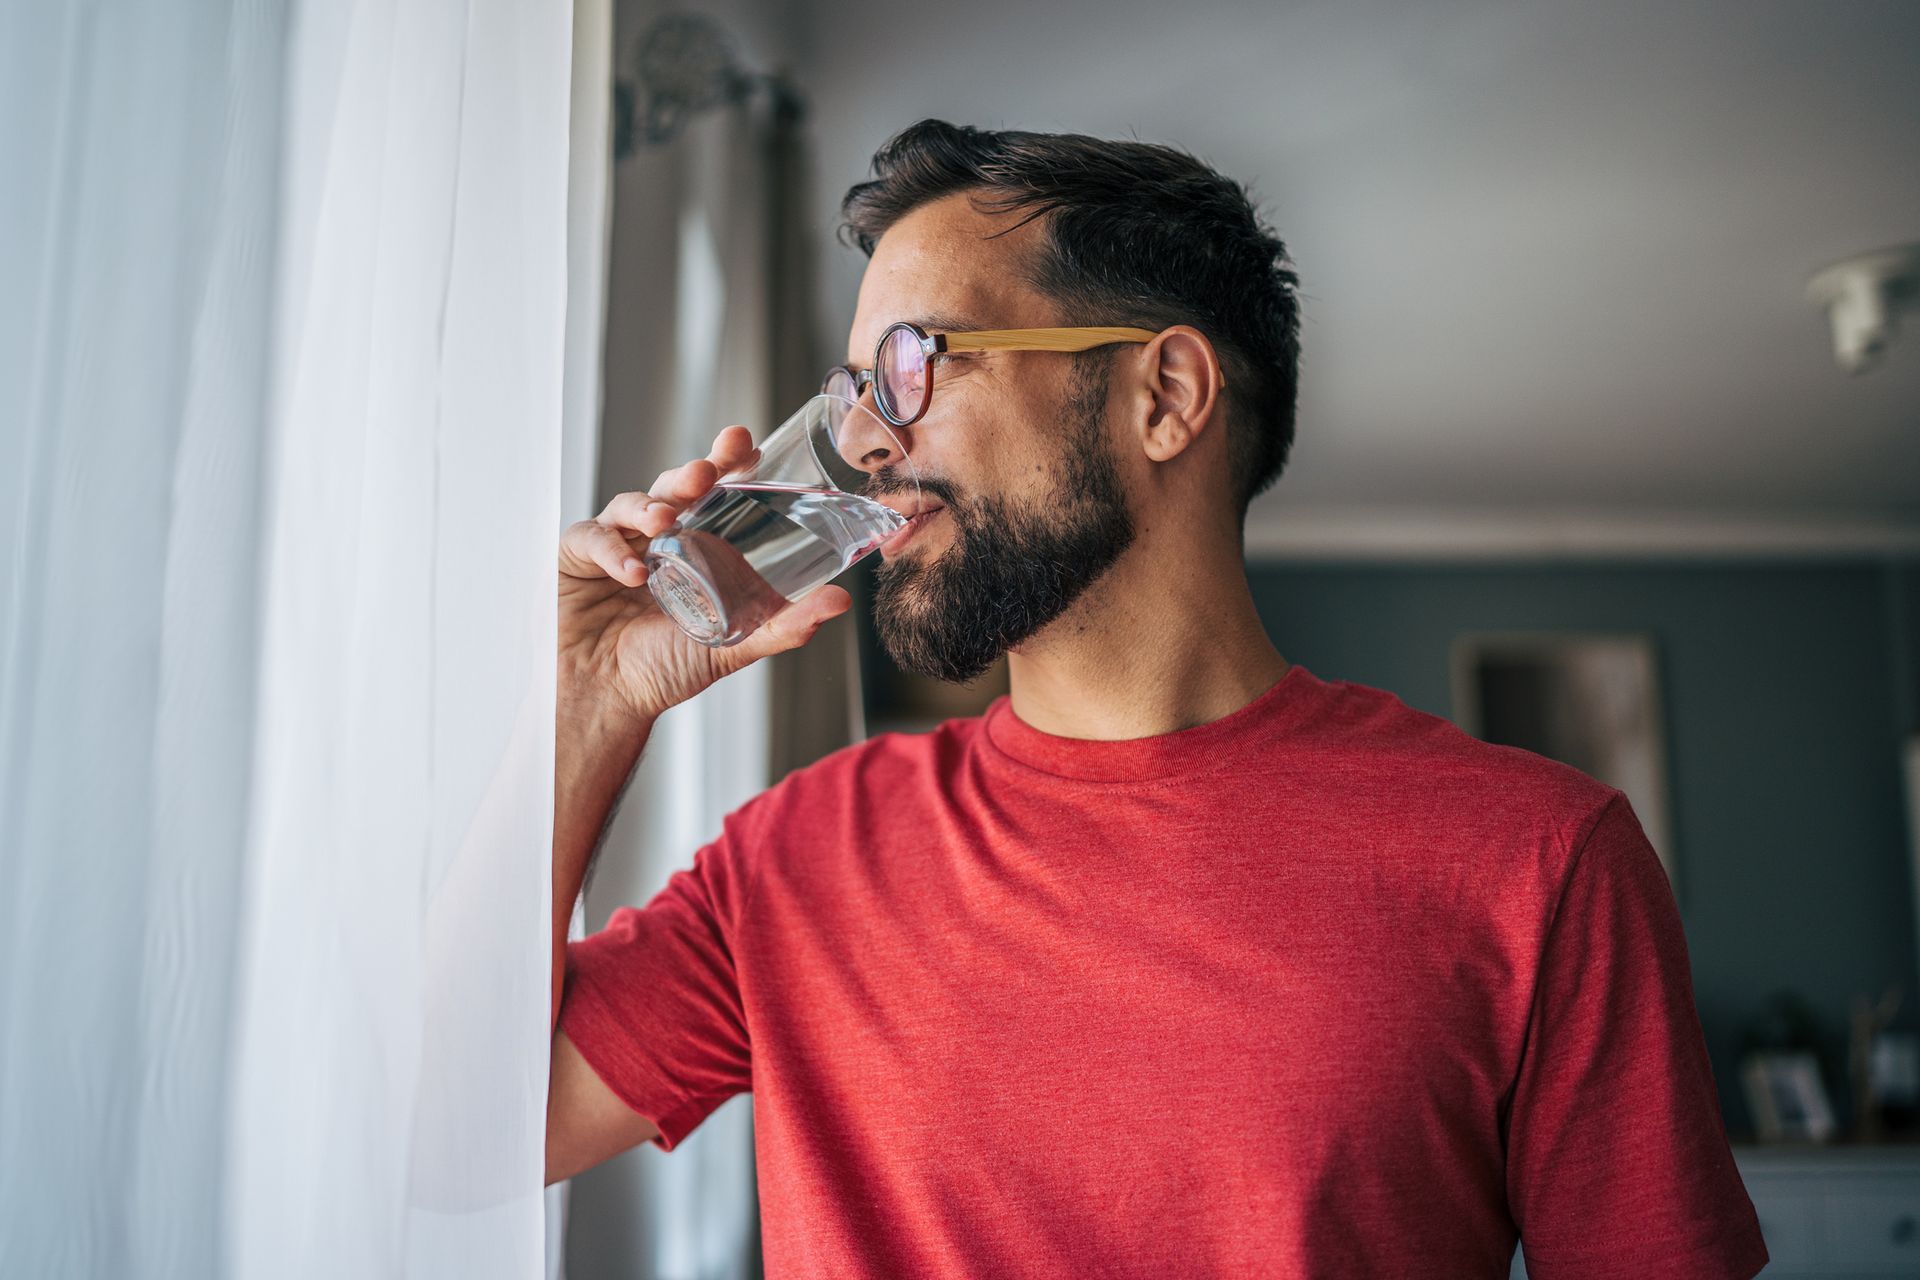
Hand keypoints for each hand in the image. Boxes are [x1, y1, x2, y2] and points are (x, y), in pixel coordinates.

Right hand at [557, 425, 852, 723]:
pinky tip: (634, 572)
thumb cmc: (666, 669)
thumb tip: (839, 600)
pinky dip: (612, 550)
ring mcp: (615, 543)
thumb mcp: (732, 647)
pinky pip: (592, 538)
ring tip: (665, 521)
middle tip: (706, 472)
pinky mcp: (576, 558)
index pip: (713, 493)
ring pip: (631, 504)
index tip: (744, 443)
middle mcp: (656, 536)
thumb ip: (783, 626)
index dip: (726, 463)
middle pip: (673, 487)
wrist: (609, 701)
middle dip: (690, 473)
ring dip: (649, 506)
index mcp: (694, 544)